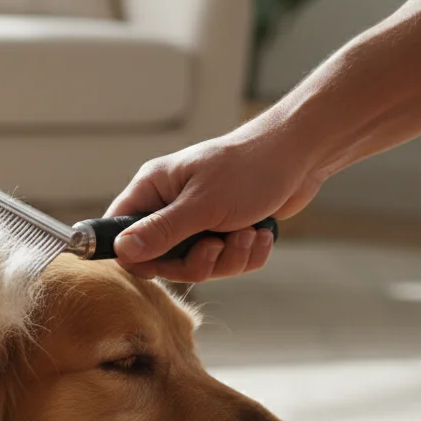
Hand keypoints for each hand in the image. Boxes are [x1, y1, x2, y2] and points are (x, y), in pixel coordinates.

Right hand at [105, 128, 325, 282]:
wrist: (301, 156)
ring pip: (199, 265)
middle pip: (163, 260)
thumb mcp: (202, 204)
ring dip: (229, 258)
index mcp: (153, 189)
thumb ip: (160, 231)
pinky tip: (260, 232)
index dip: (135, 254)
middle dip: (198, 261)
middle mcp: (171, 206)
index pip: (120, 230)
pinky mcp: (226, 232)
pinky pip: (226, 263)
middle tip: (217, 245)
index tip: (159, 263)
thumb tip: (121, 251)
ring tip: (248, 233)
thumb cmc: (249, 168)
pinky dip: (247, 254)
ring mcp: (199, 221)